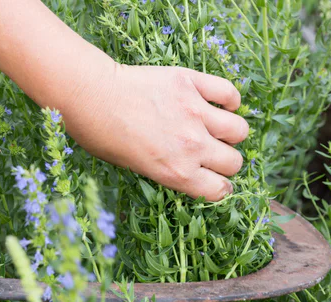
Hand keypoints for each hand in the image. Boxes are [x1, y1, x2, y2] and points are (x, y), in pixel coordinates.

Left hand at [62, 63, 248, 200]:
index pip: (220, 189)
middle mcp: (192, 146)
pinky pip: (229, 92)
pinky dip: (230, 99)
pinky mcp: (192, 83)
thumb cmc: (101, 136)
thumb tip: (185, 168)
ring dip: (231, 133)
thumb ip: (165, 171)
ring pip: (239, 129)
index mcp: (177, 173)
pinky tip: (222, 103)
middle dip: (225, 162)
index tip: (216, 181)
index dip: (220, 187)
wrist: (91, 97)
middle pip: (233, 161)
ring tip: (217, 129)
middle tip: (212, 154)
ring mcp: (195, 112)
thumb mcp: (131, 168)